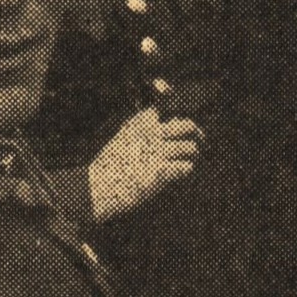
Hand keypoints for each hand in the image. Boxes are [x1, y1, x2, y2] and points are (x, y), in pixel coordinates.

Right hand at [87, 106, 202, 221]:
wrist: (96, 189)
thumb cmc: (109, 166)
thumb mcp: (123, 137)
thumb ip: (143, 127)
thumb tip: (170, 119)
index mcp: (140, 123)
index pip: (168, 107)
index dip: (179, 114)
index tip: (182, 120)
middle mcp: (151, 133)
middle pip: (188, 125)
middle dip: (197, 134)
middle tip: (199, 140)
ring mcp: (157, 151)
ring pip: (190, 148)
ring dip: (190, 156)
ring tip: (185, 161)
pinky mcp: (161, 170)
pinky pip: (186, 167)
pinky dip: (184, 171)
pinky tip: (177, 174)